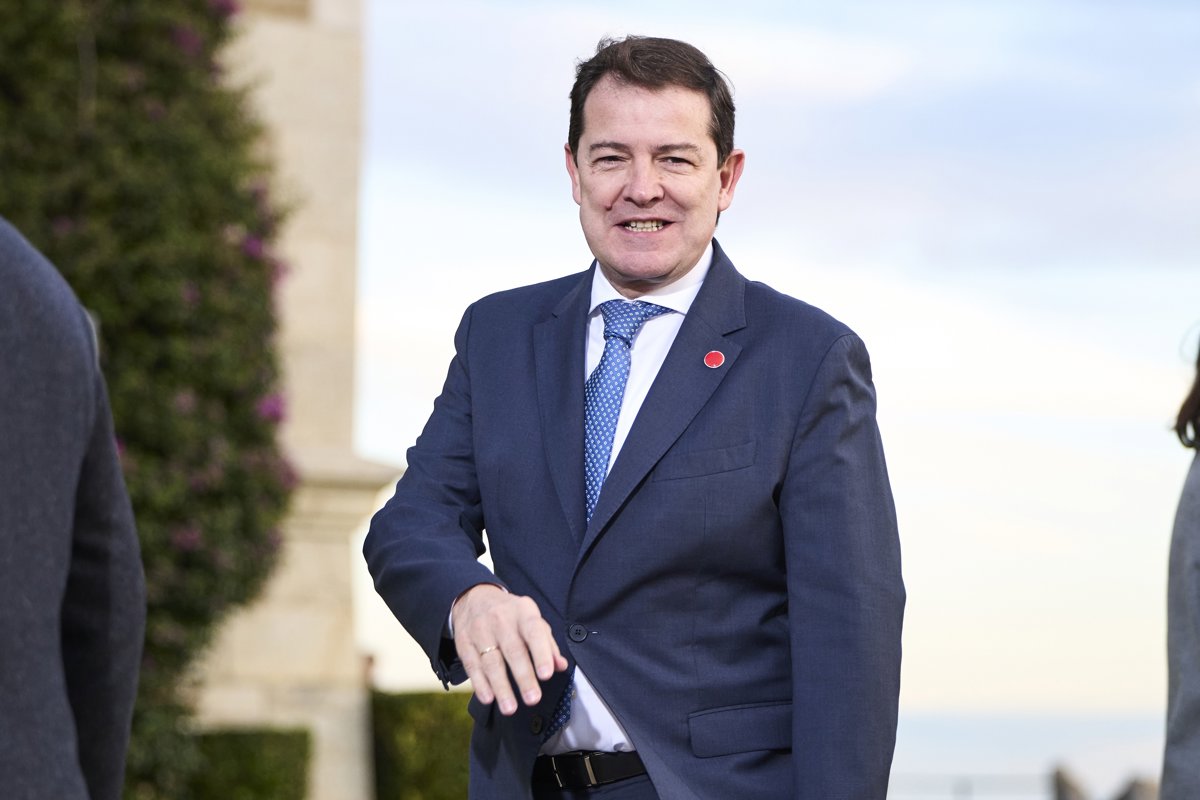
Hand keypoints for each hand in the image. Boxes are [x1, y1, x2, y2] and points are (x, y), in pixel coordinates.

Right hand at [452, 584, 568, 715]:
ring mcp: (480, 630)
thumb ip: (547, 644)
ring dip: (501, 687)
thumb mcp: (531, 620)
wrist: (474, 598)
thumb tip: (560, 666)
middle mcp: (501, 619)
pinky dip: (480, 684)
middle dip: (523, 677)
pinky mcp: (464, 643)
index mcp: (523, 612)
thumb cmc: (511, 616)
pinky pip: (472, 666)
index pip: (534, 632)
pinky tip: (489, 698)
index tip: (546, 674)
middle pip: (513, 651)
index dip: (541, 653)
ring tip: (510, 708)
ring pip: (491, 662)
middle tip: (533, 699)